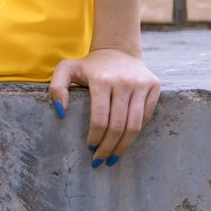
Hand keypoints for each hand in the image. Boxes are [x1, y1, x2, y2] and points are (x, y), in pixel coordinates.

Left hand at [48, 47, 160, 163]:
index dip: (95, 137)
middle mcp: (124, 82)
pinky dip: (136, 132)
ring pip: (135, 125)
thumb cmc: (90, 66)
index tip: (89, 148)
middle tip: (100, 160)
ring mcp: (141, 84)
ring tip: (114, 158)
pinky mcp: (154, 87)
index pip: (100, 118)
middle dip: (108, 147)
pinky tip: (125, 140)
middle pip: (118, 125)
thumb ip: (57, 88)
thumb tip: (61, 112)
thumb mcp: (67, 69)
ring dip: (124, 146)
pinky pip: (146, 117)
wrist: (118, 50)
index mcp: (102, 79)